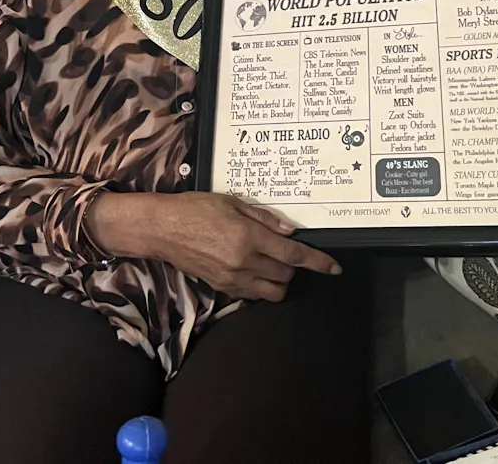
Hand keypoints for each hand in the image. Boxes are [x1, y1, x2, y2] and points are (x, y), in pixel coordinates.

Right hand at [87, 191, 340, 302]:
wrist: (162, 228)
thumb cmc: (195, 208)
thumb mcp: (232, 202)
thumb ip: (264, 217)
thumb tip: (291, 231)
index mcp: (249, 237)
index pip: (294, 256)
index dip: (318, 263)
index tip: (334, 268)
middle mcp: (244, 262)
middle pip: (286, 277)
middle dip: (294, 268)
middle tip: (287, 252)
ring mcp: (232, 279)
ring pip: (272, 293)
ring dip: (279, 281)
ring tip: (272, 265)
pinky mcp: (221, 288)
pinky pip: (252, 296)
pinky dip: (260, 287)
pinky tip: (253, 271)